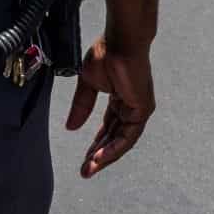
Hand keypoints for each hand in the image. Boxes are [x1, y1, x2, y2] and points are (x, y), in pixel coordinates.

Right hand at [66, 38, 155, 178]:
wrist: (120, 43)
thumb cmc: (106, 54)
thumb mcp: (87, 84)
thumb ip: (81, 106)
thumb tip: (71, 127)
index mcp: (119, 99)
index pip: (109, 127)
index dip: (96, 144)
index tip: (84, 159)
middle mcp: (130, 105)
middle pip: (115, 137)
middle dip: (99, 155)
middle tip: (85, 170)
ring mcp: (138, 108)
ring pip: (122, 140)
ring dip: (105, 156)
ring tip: (90, 168)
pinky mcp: (142, 109)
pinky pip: (128, 136)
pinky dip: (114, 148)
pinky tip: (100, 157)